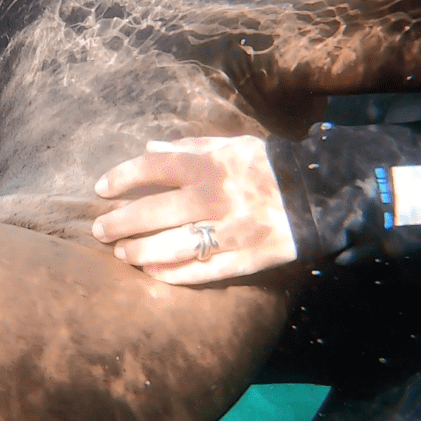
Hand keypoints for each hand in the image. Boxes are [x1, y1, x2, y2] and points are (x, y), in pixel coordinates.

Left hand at [91, 136, 296, 284]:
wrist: (321, 195)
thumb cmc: (268, 167)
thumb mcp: (232, 146)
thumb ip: (190, 146)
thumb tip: (149, 147)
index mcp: (211, 166)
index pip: (153, 168)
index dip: (122, 177)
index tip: (101, 189)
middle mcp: (215, 197)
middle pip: (154, 211)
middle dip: (120, 222)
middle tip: (99, 231)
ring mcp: (230, 230)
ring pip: (173, 246)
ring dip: (140, 251)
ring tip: (122, 253)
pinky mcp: (244, 258)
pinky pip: (200, 271)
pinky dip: (172, 274)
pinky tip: (151, 272)